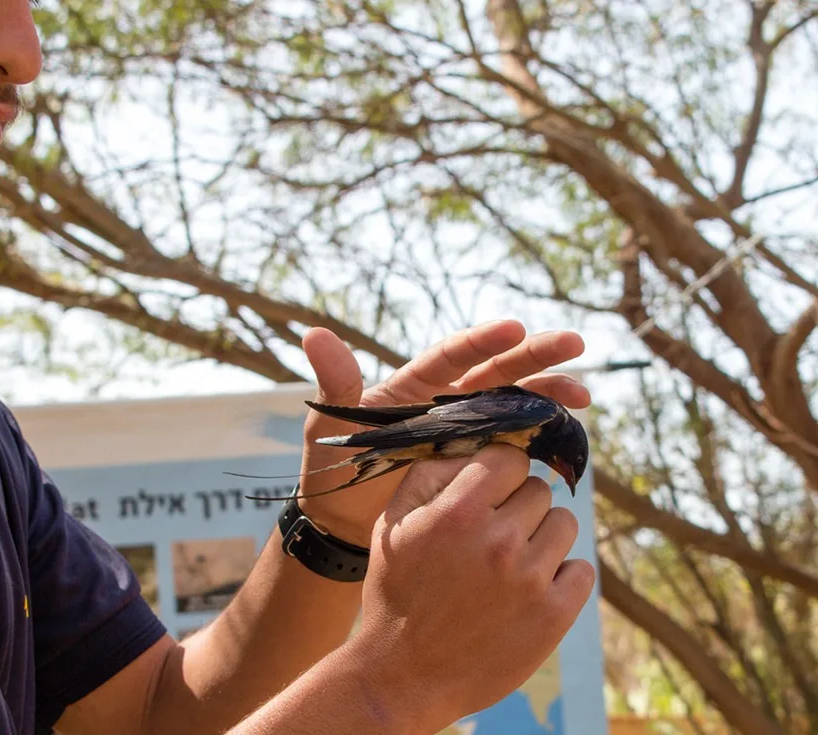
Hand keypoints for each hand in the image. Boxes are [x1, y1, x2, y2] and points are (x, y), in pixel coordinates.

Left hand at [298, 321, 589, 543]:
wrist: (343, 520)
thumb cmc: (333, 466)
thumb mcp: (332, 425)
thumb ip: (336, 382)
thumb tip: (314, 334)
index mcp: (415, 385)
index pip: (453, 355)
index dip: (482, 341)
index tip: (514, 328)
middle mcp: (446, 400)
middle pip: (496, 370)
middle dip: (535, 356)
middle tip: (574, 344)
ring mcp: (466, 428)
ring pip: (515, 401)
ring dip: (549, 393)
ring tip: (583, 394)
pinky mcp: (479, 458)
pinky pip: (517, 439)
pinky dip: (543, 433)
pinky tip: (571, 431)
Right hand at [343, 445, 595, 729]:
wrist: (404, 673)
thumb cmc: (397, 589)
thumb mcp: (394, 522)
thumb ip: (432, 473)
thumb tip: (475, 442)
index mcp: (458, 512)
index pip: (510, 457)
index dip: (499, 472)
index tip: (490, 492)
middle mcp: (497, 541)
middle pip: (538, 490)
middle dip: (517, 507)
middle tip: (491, 537)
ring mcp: (530, 580)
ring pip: (564, 524)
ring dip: (541, 538)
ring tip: (509, 564)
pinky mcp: (554, 616)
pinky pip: (582, 570)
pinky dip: (562, 575)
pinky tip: (530, 589)